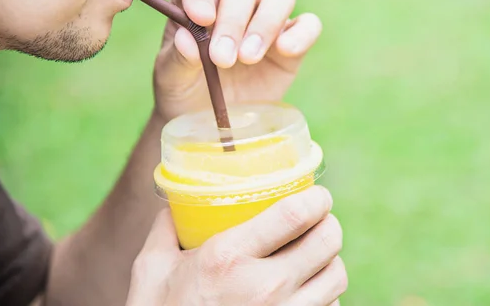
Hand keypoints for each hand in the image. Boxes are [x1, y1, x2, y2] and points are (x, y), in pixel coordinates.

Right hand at [125, 186, 346, 305]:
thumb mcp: (152, 269)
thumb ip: (167, 228)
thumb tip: (179, 200)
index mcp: (228, 258)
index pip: (295, 214)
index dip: (316, 197)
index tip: (316, 194)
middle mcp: (263, 287)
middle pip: (328, 240)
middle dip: (327, 223)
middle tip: (316, 220)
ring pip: (337, 274)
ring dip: (328, 258)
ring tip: (312, 253)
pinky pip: (331, 305)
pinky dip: (324, 293)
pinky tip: (306, 288)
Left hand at [152, 0, 322, 121]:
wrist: (214, 121)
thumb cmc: (187, 91)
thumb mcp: (172, 78)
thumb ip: (179, 58)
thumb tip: (188, 39)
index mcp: (197, 0)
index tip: (200, 20)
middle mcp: (233, 1)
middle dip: (232, 22)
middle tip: (222, 59)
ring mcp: (266, 17)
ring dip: (266, 21)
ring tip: (249, 57)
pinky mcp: (294, 39)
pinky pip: (308, 24)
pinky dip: (301, 33)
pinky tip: (286, 50)